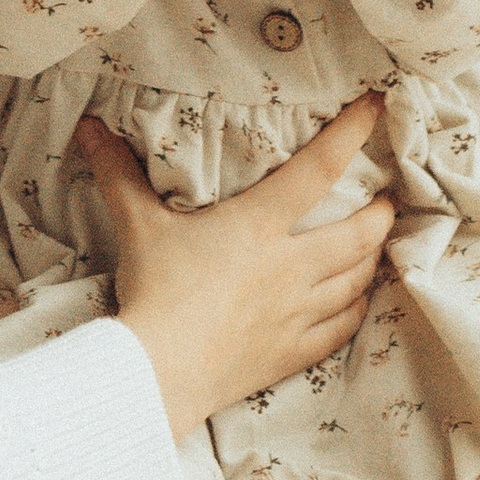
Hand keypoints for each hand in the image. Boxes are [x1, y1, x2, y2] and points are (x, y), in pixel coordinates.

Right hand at [74, 99, 392, 438]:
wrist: (160, 372)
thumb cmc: (154, 292)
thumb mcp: (138, 225)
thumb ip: (119, 173)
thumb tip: (90, 127)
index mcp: (258, 225)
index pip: (317, 169)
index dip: (351, 133)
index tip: (376, 107)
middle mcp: (290, 266)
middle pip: (359, 233)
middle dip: (381, 213)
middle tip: (389, 199)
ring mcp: (297, 313)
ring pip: (357, 280)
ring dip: (373, 259)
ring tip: (378, 245)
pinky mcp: (292, 352)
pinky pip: (341, 328)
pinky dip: (355, 309)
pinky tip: (358, 302)